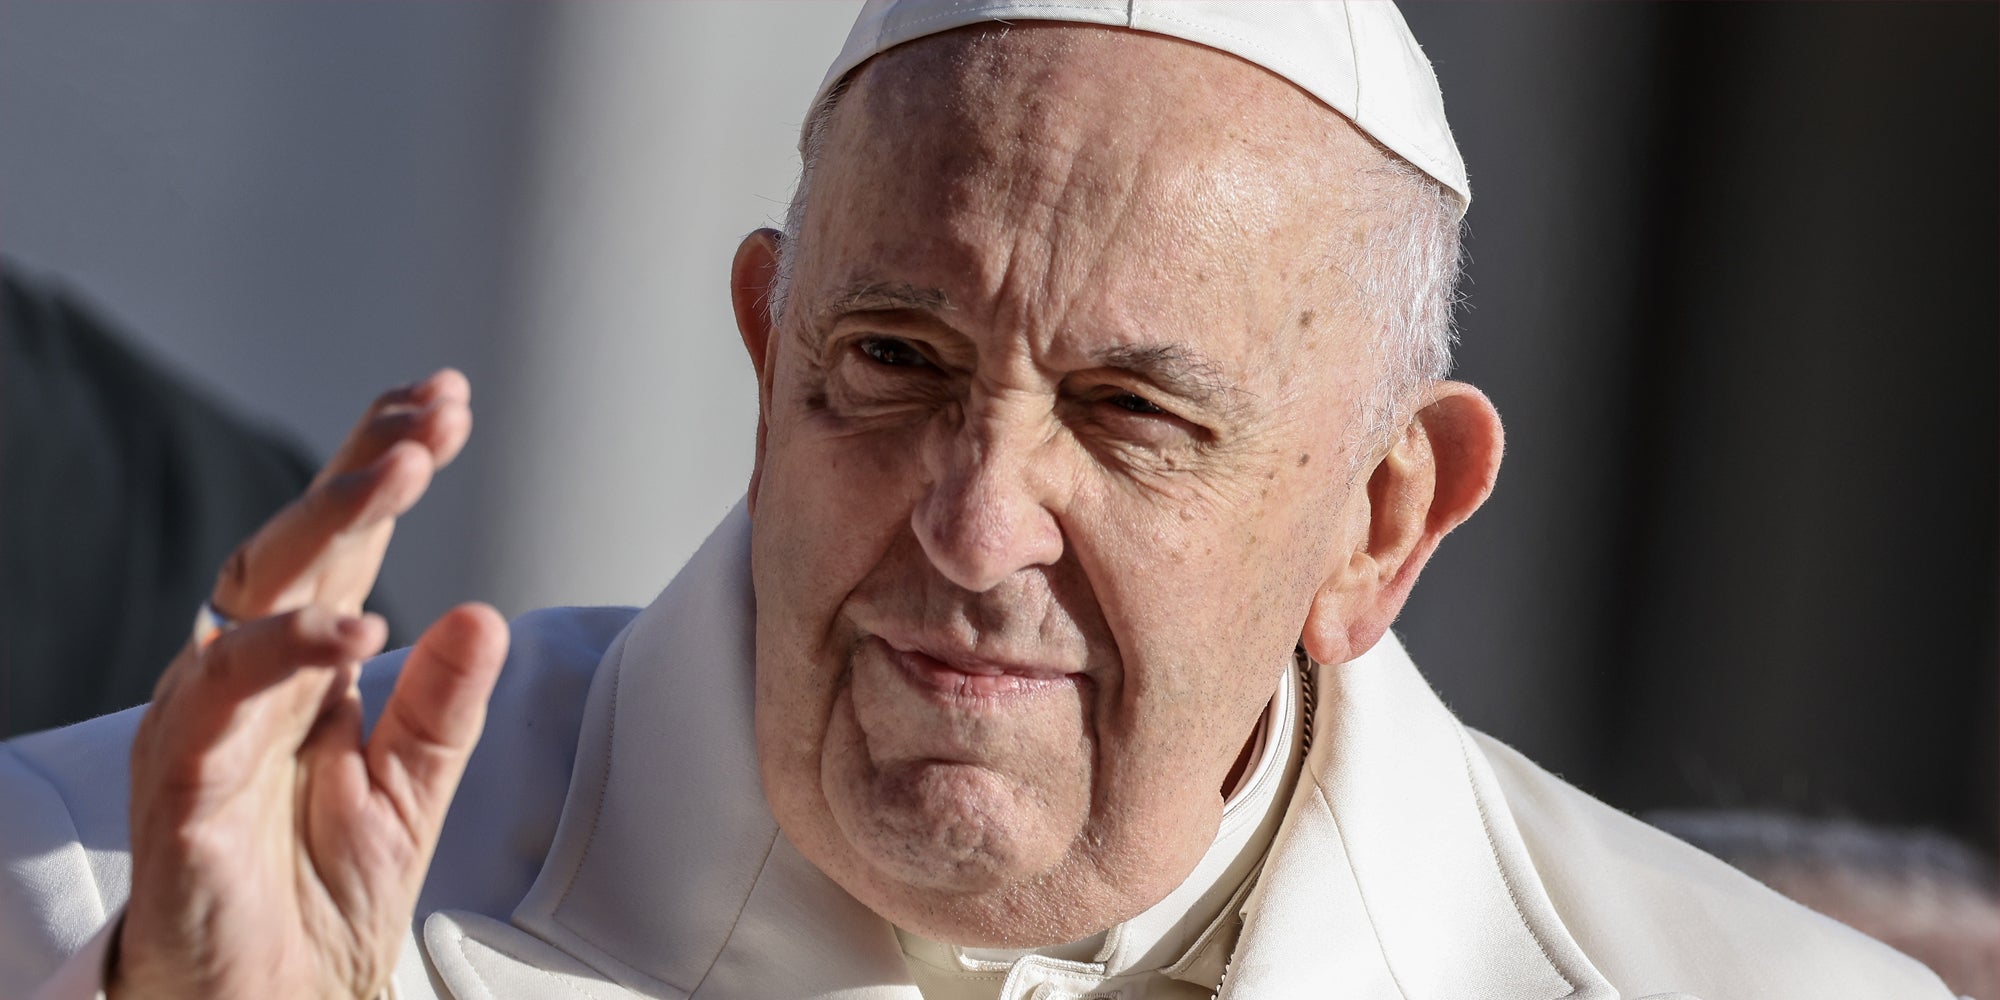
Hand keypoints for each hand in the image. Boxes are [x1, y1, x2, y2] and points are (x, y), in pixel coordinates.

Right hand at [113, 370, 508, 999]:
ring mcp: (207, 722)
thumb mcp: (412, 787)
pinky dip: (288, 651)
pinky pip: (222, 699)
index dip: (385, 467)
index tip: (449, 403)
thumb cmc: (321, 897)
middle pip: (298, 542)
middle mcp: (247, 677)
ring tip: (405, 473)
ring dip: (333, 524)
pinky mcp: (180, 783)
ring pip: (255, 593)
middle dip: (363, 466)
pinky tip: (360, 626)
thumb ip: (444, 703)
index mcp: (302, 666)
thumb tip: (485, 613)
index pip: (344, 543)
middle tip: (432, 412)